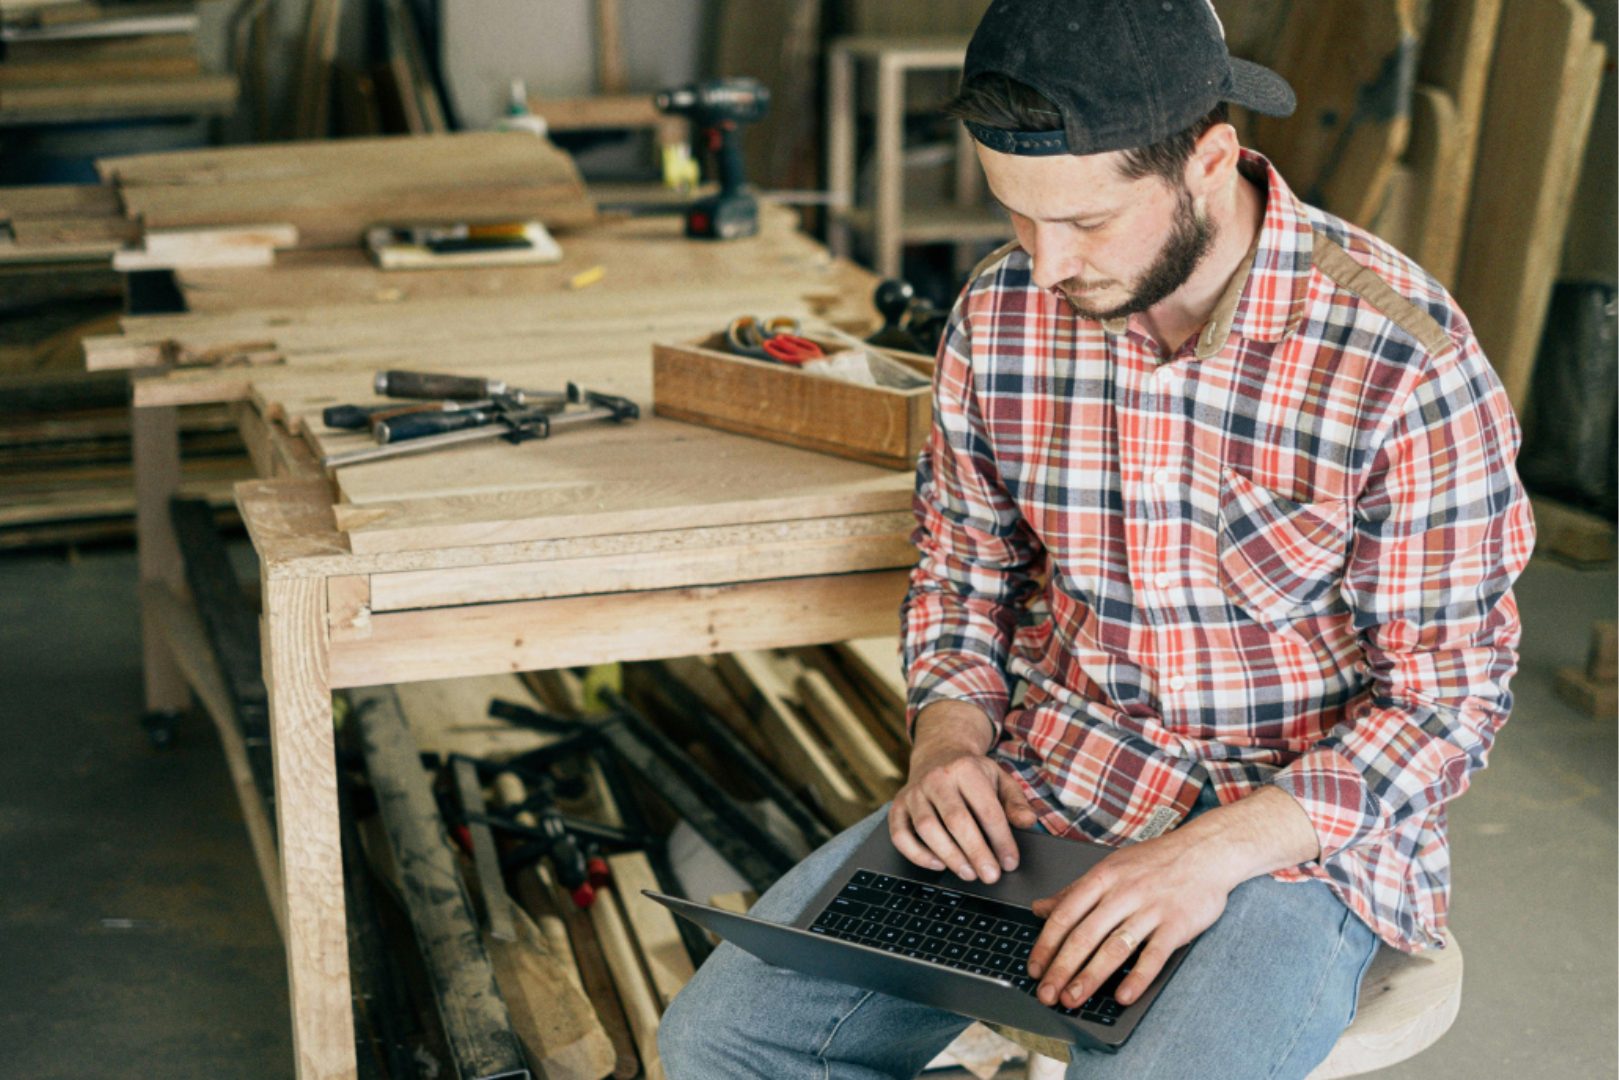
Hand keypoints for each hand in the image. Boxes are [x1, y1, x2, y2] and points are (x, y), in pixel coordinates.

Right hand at [888, 703, 1036, 883]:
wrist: (938, 754)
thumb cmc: (973, 774)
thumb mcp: (1000, 779)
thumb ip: (1016, 802)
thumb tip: (1028, 821)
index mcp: (966, 768)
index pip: (986, 809)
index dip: (1000, 839)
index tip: (1010, 862)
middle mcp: (936, 778)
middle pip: (956, 820)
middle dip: (976, 852)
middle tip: (991, 875)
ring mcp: (913, 792)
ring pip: (927, 829)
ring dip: (950, 856)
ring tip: (970, 874)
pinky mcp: (898, 806)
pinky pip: (900, 835)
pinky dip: (917, 854)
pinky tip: (938, 864)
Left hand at [1026, 830, 1232, 1008]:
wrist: (1206, 850)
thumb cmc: (1156, 861)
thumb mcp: (1110, 868)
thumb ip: (1075, 891)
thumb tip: (1039, 908)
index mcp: (1103, 877)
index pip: (1066, 915)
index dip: (1046, 945)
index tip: (1034, 969)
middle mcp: (1123, 892)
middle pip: (1085, 935)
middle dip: (1061, 968)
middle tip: (1047, 994)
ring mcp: (1151, 908)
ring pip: (1114, 947)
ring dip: (1090, 977)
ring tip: (1073, 998)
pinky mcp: (1177, 924)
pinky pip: (1154, 955)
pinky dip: (1137, 977)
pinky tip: (1122, 996)